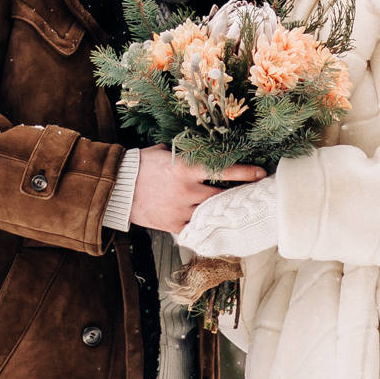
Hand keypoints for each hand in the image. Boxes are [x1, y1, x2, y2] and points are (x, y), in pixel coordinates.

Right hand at [128, 146, 263, 234]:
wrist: (118, 188)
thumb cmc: (142, 165)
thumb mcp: (165, 152)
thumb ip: (187, 155)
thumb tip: (206, 150)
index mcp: (186, 169)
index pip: (222, 170)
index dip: (244, 172)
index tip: (261, 173)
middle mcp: (186, 191)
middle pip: (223, 196)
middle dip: (239, 195)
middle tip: (253, 194)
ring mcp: (180, 210)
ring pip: (212, 213)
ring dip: (223, 211)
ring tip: (237, 210)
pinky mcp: (173, 225)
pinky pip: (196, 228)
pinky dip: (204, 226)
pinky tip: (214, 224)